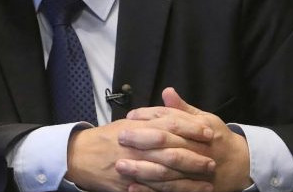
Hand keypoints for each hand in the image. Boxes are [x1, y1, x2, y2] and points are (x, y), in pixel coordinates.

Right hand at [66, 114, 215, 191]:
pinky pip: (156, 190)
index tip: (208, 131)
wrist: (80, 157)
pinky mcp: (130, 185)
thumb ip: (149, 117)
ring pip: (168, 173)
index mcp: (138, 128)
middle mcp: (137, 147)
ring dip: (189, 176)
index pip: (170, 124)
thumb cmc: (105, 139)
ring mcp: (134, 167)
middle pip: (173, 150)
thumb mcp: (126, 123)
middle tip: (212, 158)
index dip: (191, 128)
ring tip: (207, 178)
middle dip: (195, 155)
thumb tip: (171, 109)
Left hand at [116, 88, 252, 191]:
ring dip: (142, 169)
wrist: (240, 165)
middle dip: (142, 141)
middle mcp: (195, 150)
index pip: (170, 121)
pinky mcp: (191, 188)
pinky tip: (132, 187)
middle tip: (120, 138)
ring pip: (166, 171)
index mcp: (197, 130)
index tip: (130, 116)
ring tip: (120, 165)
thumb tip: (167, 91)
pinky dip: (150, 190)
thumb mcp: (205, 119)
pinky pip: (169, 191)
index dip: (149, 117)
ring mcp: (193, 172)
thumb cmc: (218, 138)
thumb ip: (183, 109)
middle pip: (166, 145)